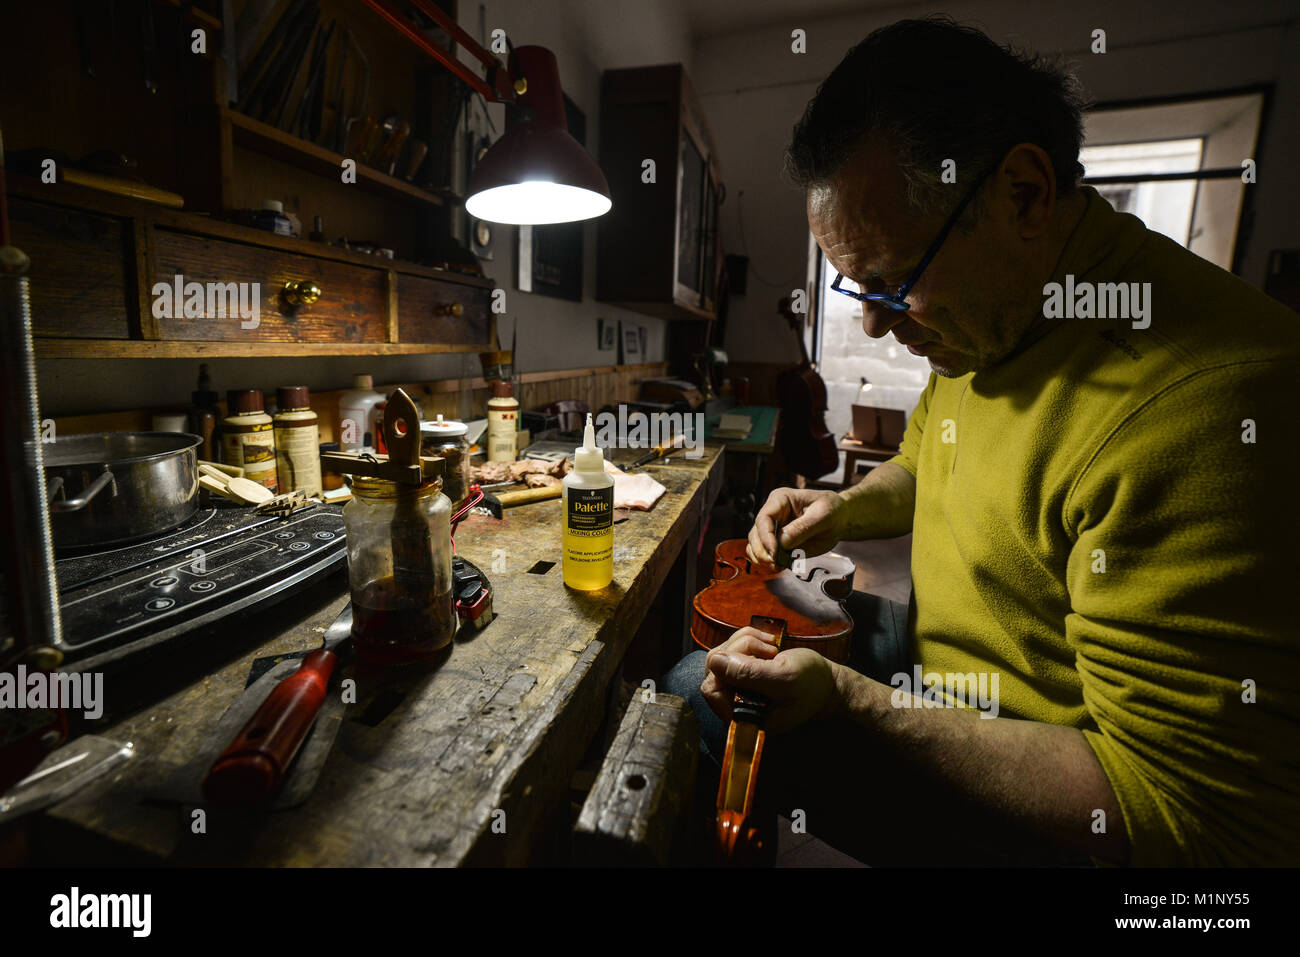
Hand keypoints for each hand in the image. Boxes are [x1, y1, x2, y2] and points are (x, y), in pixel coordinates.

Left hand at [701, 627, 839, 732]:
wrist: (827, 683)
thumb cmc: (811, 684)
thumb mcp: (784, 677)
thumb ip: (749, 673)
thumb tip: (715, 662)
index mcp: (742, 716)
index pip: (712, 688)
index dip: (728, 668)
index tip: (756, 659)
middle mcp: (734, 704)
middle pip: (714, 668)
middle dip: (740, 649)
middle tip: (769, 650)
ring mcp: (737, 688)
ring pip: (722, 655)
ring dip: (745, 642)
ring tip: (771, 646)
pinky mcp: (742, 673)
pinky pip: (731, 650)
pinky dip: (747, 639)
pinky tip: (767, 643)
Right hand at [746, 487, 843, 566]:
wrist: (838, 520)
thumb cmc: (831, 510)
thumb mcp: (822, 515)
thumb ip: (803, 527)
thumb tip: (782, 541)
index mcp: (780, 500)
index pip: (764, 518)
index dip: (765, 536)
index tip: (775, 552)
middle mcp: (773, 515)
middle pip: (755, 534)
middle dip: (762, 551)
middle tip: (775, 563)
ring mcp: (773, 530)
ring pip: (755, 546)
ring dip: (762, 560)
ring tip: (777, 567)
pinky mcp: (778, 545)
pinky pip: (763, 555)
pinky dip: (767, 564)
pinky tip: (778, 568)